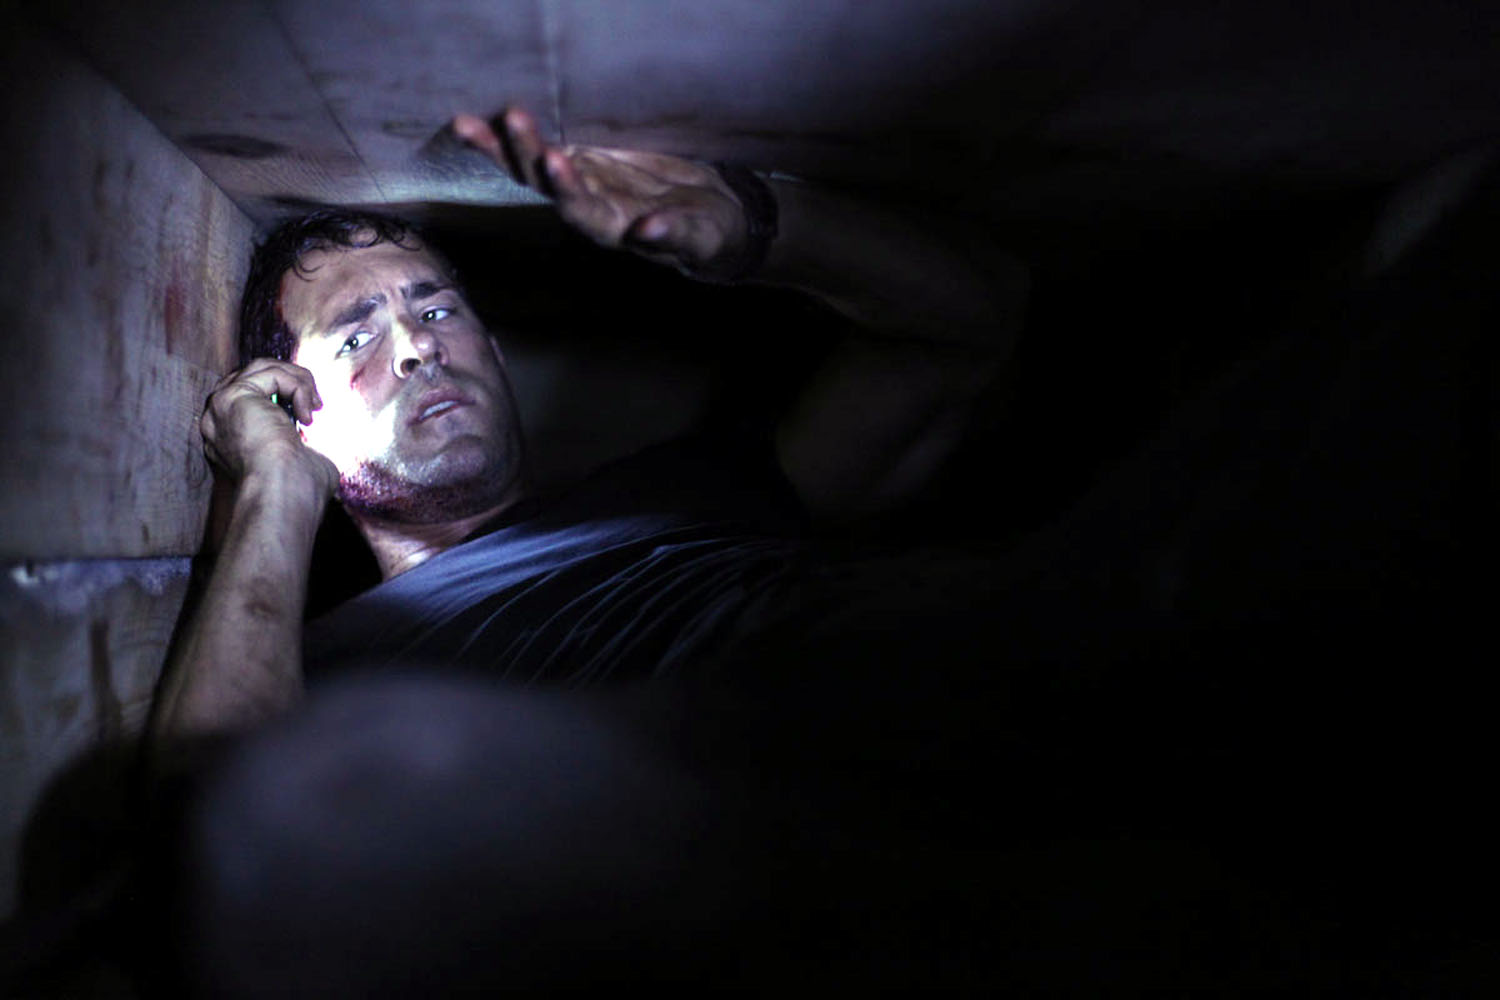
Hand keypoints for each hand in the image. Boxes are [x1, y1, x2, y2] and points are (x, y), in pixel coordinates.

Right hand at [200, 359, 338, 500]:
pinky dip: (298, 387)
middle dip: (290, 381)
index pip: (250, 397)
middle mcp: (217, 421)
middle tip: (316, 403)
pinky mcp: (235, 395)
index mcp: (227, 439)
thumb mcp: (299, 459)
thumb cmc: (296, 488)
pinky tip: (307, 414)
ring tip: (315, 405)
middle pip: (254, 376)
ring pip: (262, 368)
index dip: (283, 395)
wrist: (284, 492)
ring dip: (297, 380)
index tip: (309, 413)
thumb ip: (299, 443)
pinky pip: (272, 373)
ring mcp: (221, 406)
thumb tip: (315, 439)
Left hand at [453, 107, 751, 279]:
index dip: (567, 189)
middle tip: (508, 120)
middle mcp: (588, 203)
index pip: (583, 210)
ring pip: (533, 163)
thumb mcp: (700, 237)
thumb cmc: (707, 232)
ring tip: (467, 122)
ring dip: (502, 144)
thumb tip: (648, 230)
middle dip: (522, 155)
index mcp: (613, 227)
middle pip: (545, 184)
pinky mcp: (590, 155)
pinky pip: (548, 140)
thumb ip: (675, 234)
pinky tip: (492, 113)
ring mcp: (584, 178)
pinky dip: (521, 132)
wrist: (709, 216)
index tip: (556, 160)